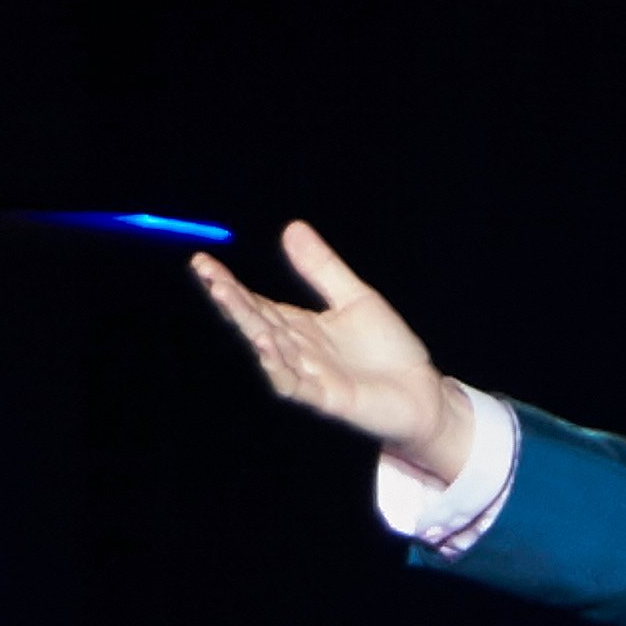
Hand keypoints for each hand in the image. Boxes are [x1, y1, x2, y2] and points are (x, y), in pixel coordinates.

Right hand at [191, 222, 472, 481]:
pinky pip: (297, 385)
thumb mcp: (356, 298)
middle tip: (212, 279)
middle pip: (257, 323)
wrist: (423, 390)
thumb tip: (291, 227)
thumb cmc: (389, 349)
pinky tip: (266, 348)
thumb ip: (322, 268)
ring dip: (252, 329)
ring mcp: (310, 376)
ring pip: (271, 352)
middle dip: (233, 302)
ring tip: (233, 304)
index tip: (202, 261)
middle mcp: (298, 351)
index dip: (229, 284)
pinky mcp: (329, 398)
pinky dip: (279, 368)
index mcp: (299, 327)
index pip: (256, 302)